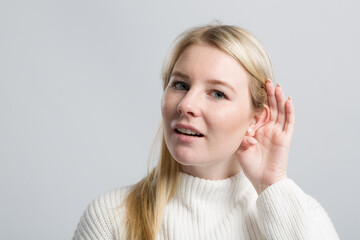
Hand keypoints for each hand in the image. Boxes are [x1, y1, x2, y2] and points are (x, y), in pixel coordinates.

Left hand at [236, 80, 294, 194]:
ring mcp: (277, 132)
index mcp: (257, 129)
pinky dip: (290, 111)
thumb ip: (241, 136)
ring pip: (280, 111)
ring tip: (276, 86)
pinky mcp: (285, 138)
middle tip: (266, 81)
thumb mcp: (240, 147)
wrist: (263, 180)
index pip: (259, 111)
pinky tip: (288, 101)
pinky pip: (289, 123)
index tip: (253, 87)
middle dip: (269, 95)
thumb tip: (245, 128)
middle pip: (271, 107)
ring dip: (279, 99)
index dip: (258, 100)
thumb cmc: (251, 165)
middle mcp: (268, 128)